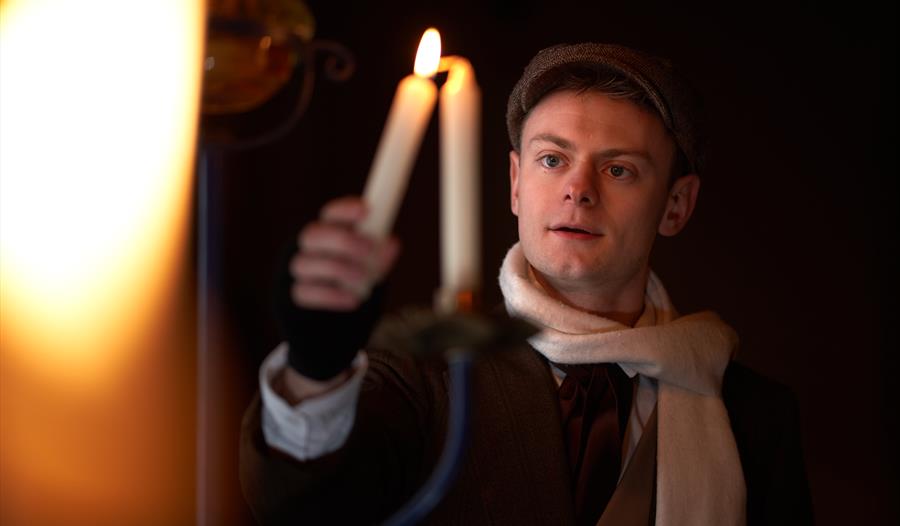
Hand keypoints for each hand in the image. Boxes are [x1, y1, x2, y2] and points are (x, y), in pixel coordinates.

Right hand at [290, 196, 399, 311]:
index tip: (366, 211)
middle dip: (342, 241)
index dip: (346, 210)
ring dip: (338, 269)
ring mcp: (301, 266)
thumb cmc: (360, 264)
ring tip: (363, 278)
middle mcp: (310, 243)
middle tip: (368, 250)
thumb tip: (391, 244)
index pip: (331, 212)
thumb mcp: (374, 255)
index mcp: (330, 226)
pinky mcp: (299, 291)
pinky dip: (332, 295)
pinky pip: (307, 292)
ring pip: (305, 264)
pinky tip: (353, 298)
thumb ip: (381, 250)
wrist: (340, 294)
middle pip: (313, 235)